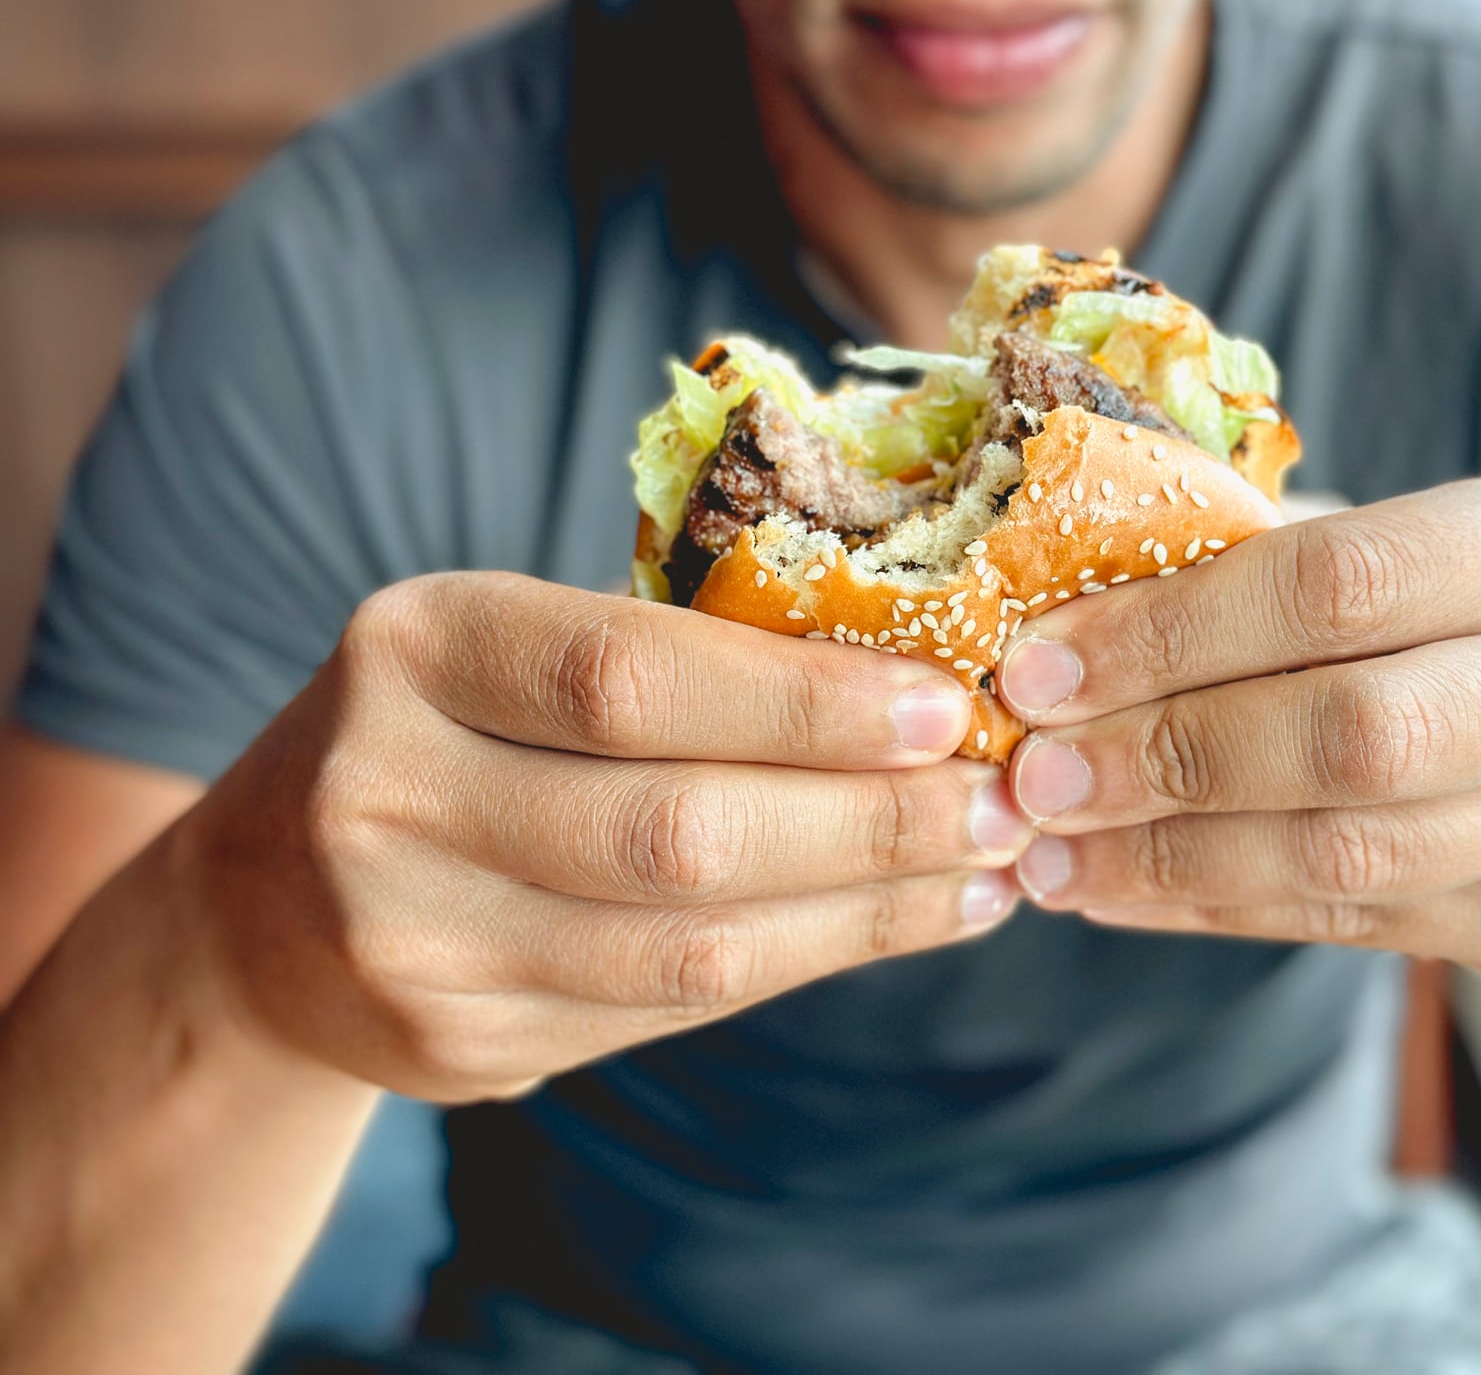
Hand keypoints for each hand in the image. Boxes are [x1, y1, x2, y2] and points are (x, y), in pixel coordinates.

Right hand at [172, 572, 1031, 1100]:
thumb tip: (911, 686)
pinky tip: (898, 924)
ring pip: (689, 943)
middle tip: (1002, 799)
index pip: (630, 678)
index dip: (804, 702)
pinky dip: (806, 962)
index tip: (944, 705)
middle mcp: (390, 794)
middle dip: (868, 821)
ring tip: (986, 869)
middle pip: (673, 828)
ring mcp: (413, 938)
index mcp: (417, 647)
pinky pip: (674, 1007)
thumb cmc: (444, 734)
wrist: (267, 906)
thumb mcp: (506, 652)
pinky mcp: (458, 1045)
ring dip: (866, 908)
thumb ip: (667, 665)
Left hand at [994, 478, 1480, 985]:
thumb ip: (1265, 560)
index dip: (1171, 632)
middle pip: (1353, 733)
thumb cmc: (1478, 626)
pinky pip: (1349, 925)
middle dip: (1168, 756)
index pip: (1339, 582)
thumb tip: (1054, 611)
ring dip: (1171, 857)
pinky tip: (1115, 892)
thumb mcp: (1415, 553)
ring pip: (1347, 853)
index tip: (1039, 669)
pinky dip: (1212, 908)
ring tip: (1049, 853)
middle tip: (1036, 778)